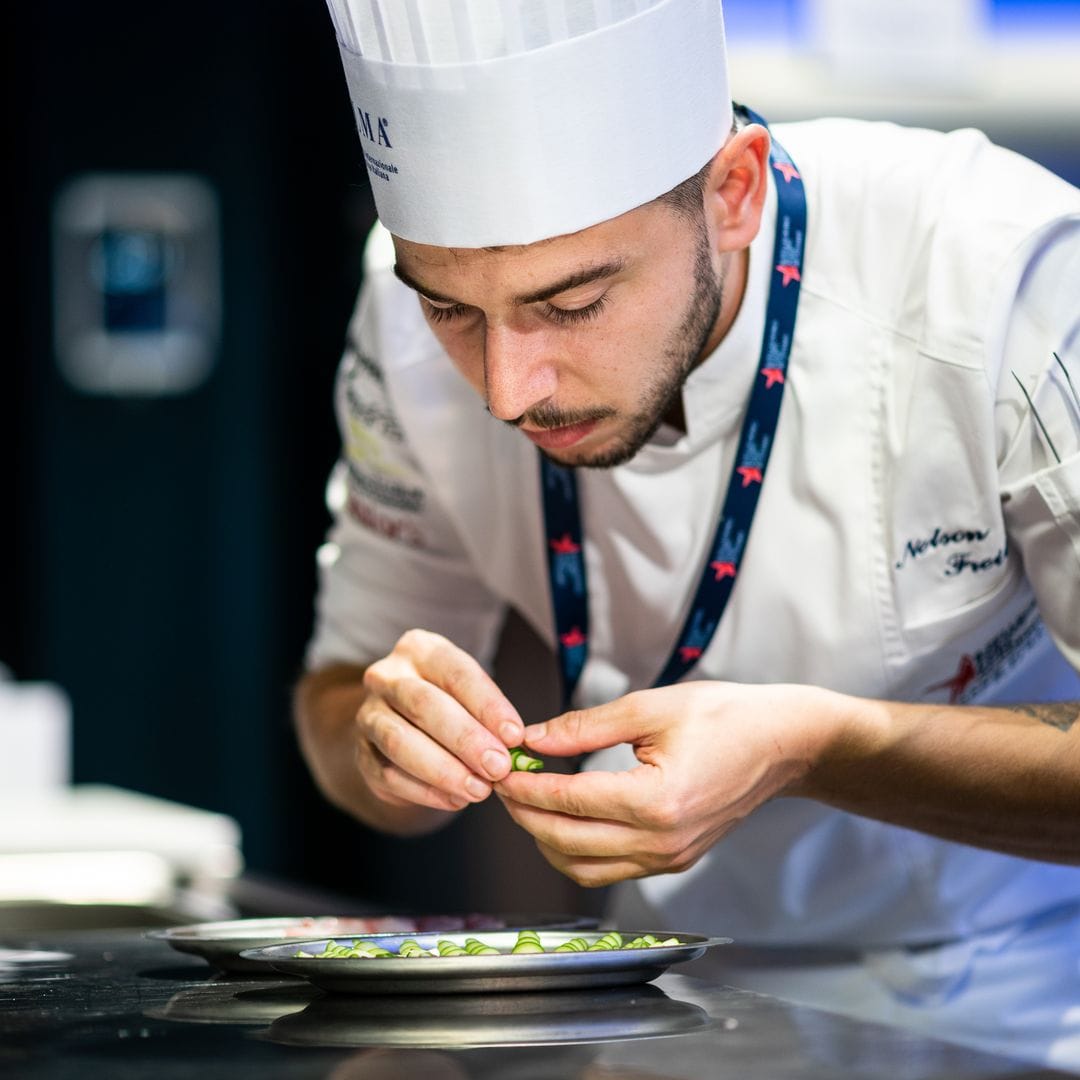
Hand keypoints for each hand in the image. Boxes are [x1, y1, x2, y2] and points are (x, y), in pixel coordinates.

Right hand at [357, 629, 523, 813]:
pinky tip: (455, 800)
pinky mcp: (360, 754)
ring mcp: (368, 714)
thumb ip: (487, 716)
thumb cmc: (448, 706)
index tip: (514, 735)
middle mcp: (387, 676)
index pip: (455, 672)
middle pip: (425, 705)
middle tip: (498, 767)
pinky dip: (425, 791)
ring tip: (479, 790)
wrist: (398, 728)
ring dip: (444, 770)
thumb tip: (513, 746)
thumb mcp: (468, 696)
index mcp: (419, 650)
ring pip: (401, 742)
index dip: (487, 705)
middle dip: (466, 739)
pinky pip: (389, 775)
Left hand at [495, 681, 840, 886]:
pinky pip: (609, 870)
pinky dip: (576, 850)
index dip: (525, 788)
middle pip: (566, 843)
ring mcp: (668, 858)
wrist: (782, 745)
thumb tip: (533, 738)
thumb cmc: (725, 717)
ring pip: (583, 868)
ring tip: (527, 803)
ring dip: (545, 840)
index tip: (500, 771)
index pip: (569, 801)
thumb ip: (585, 726)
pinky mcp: (673, 862)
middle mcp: (662, 841)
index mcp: (657, 800)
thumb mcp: (651, 707)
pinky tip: (563, 819)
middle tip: (502, 786)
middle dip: (525, 816)